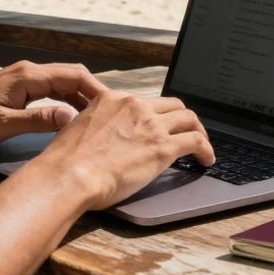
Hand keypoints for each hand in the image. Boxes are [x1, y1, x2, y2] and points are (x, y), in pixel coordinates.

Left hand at [0, 61, 105, 147]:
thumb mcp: (3, 125)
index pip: (73, 75)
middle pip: (70, 75)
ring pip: (61, 82)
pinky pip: (49, 88)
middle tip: (110, 114)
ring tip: (96, 118)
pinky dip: (64, 99)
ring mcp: (23, 77)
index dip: (96, 89)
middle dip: (92, 92)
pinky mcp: (18, 87)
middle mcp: (29, 71)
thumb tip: (72, 118)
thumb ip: (39, 120)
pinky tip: (71, 115)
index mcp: (29, 76)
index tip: (113, 106)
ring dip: (79, 96)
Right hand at [31, 91, 216, 209]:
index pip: (145, 101)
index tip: (160, 125)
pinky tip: (207, 160)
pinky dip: (206, 149)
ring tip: (202, 146)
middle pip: (172, 105)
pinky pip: (195, 141)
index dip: (157, 114)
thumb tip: (101, 137)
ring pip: (188, 118)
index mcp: (113, 99)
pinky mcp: (163, 147)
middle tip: (186, 132)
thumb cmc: (66, 161)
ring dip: (199, 131)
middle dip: (182, 118)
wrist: (69, 175)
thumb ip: (94, 126)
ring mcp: (151, 125)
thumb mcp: (77, 129)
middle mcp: (135, 106)